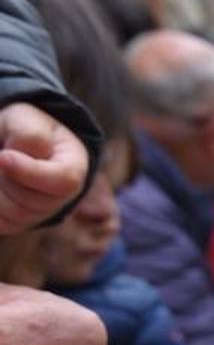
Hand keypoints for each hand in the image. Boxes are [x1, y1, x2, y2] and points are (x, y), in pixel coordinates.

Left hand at [0, 103, 89, 234]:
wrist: (17, 144)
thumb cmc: (25, 128)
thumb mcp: (28, 120)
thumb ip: (29, 136)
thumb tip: (10, 159)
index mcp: (75, 166)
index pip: (63, 181)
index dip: (30, 172)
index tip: (2, 157)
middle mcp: (64, 196)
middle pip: (34, 202)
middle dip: (8, 179)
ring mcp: (43, 213)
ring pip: (16, 214)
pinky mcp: (20, 223)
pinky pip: (3, 224)